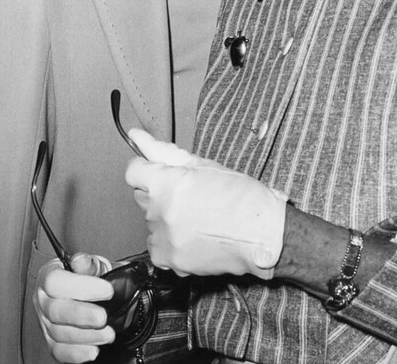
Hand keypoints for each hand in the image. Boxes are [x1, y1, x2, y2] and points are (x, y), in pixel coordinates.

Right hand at [34, 253, 114, 362]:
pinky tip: (93, 350)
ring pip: (59, 333)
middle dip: (82, 316)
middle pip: (55, 311)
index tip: (107, 290)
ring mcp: (44, 322)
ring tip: (108, 334)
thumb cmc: (93, 276)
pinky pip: (59, 351)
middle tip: (103, 318)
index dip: (81, 287)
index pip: (56, 281)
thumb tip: (80, 260)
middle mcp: (42, 299)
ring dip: (85, 336)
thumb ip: (88, 264)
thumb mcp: (95, 265)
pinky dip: (76, 353)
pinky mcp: (51, 341)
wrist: (98, 292)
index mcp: (49, 275)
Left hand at [126, 129, 287, 278]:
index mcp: (167, 184)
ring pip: (151, 221)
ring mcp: (163, 239)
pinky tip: (192, 235)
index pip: (133, 172)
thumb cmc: (241, 196)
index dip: (146, 168)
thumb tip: (137, 135)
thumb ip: (164, 152)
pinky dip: (170, 240)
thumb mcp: (204, 166)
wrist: (263, 235)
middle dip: (159, 192)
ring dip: (165, 217)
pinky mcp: (169, 260)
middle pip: (142, 196)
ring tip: (195, 217)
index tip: (158, 171)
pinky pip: (157, 245)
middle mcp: (160, 212)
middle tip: (187, 194)